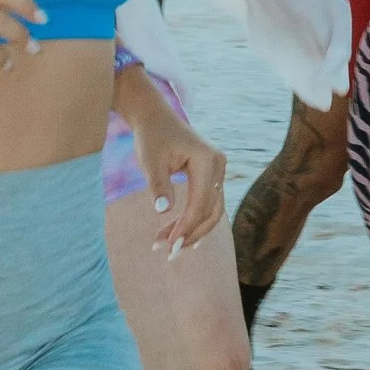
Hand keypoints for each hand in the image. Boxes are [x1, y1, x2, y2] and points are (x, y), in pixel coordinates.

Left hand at [143, 123, 226, 253]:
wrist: (155, 118)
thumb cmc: (152, 137)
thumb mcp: (150, 160)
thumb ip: (158, 185)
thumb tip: (163, 211)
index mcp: (208, 161)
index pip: (201, 203)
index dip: (186, 227)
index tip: (168, 245)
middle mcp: (219, 166)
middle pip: (211, 211)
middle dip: (190, 233)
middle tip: (168, 252)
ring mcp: (218, 171)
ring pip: (211, 211)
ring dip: (191, 230)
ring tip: (168, 246)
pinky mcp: (212, 176)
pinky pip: (208, 204)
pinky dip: (194, 220)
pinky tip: (182, 236)